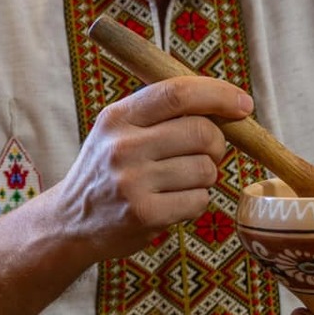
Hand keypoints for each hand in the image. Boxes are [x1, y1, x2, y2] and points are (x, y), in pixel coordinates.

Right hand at [49, 76, 254, 260]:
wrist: (70, 220)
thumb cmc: (108, 169)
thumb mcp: (119, 129)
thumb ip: (162, 113)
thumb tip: (228, 104)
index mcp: (118, 117)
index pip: (177, 93)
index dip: (218, 95)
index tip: (243, 104)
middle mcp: (122, 146)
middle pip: (201, 132)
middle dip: (217, 144)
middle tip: (208, 153)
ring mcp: (132, 182)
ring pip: (205, 169)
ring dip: (204, 177)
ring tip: (178, 182)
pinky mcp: (144, 214)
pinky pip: (199, 200)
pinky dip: (196, 201)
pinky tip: (172, 202)